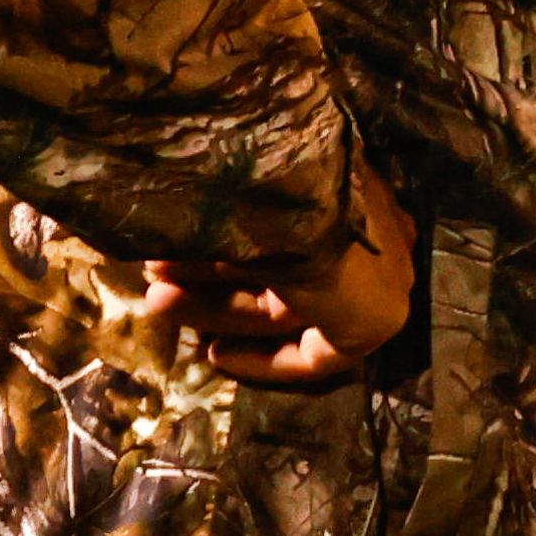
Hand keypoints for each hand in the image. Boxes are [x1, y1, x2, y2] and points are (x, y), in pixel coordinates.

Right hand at [130, 158, 417, 388]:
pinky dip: (263, 358)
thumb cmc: (267, 177)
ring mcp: (379, 276)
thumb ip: (215, 206)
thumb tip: (167, 220)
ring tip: (157, 302)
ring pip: (284, 304)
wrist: (302, 196)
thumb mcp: (233, 182)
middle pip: (279, 267)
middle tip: (156, 277)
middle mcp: (367, 228)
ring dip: (215, 307)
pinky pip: (313, 352)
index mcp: (343, 182)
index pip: (287, 229)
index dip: (231, 251)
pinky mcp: (375, 321)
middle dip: (208, 277)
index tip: (185, 256)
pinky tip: (216, 356)